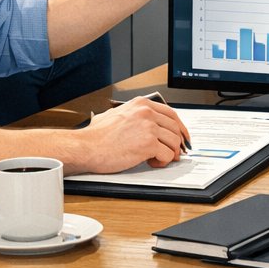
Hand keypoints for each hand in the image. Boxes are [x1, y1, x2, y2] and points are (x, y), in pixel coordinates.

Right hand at [78, 97, 192, 171]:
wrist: (86, 147)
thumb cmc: (96, 135)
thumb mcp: (117, 114)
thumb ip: (134, 115)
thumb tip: (147, 122)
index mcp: (141, 104)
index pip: (171, 113)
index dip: (180, 127)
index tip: (182, 136)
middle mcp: (147, 113)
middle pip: (175, 128)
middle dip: (177, 143)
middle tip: (174, 153)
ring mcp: (149, 128)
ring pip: (174, 142)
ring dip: (169, 153)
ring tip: (157, 159)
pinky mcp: (148, 144)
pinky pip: (166, 154)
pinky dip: (163, 161)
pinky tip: (152, 163)